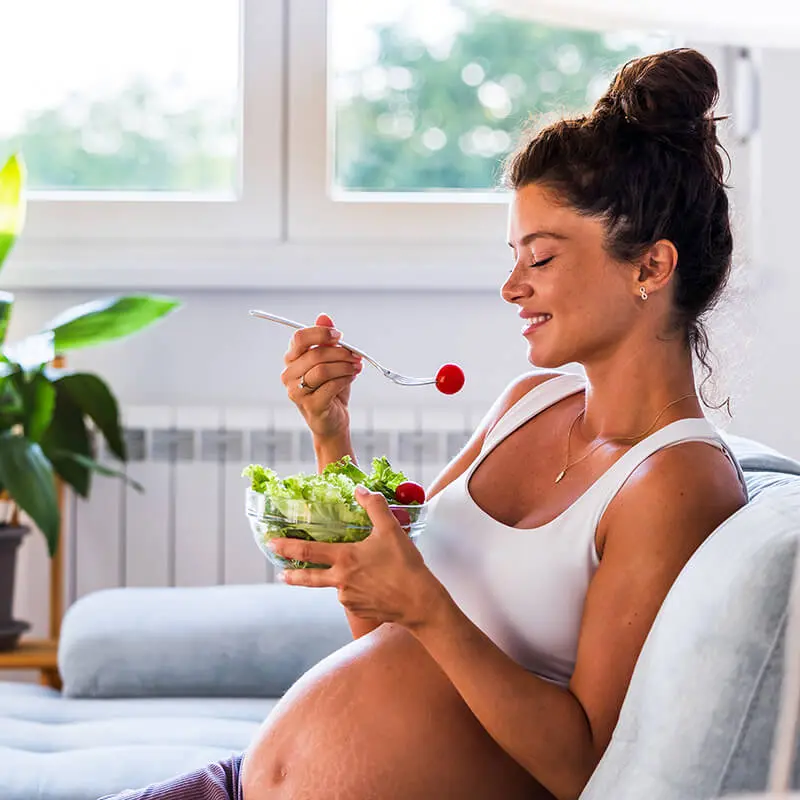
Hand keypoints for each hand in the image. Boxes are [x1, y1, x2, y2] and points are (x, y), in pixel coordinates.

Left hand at [270, 486, 446, 628]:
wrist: (419, 603)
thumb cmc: (405, 565)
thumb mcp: (391, 529)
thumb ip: (374, 506)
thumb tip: (360, 490)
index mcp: (345, 559)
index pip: (308, 552)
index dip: (287, 547)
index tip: (272, 544)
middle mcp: (341, 581)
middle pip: (308, 578)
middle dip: (291, 575)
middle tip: (279, 573)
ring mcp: (348, 599)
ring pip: (336, 585)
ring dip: (338, 579)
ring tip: (362, 573)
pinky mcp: (358, 610)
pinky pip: (351, 596)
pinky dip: (356, 589)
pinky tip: (373, 584)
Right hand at [280, 313, 362, 438]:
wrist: (333, 420)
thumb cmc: (330, 388)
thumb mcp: (330, 360)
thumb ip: (326, 340)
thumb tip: (324, 317)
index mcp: (291, 359)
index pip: (299, 338)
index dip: (320, 333)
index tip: (339, 335)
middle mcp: (289, 375)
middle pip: (315, 354)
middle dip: (340, 352)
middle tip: (356, 355)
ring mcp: (297, 392)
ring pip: (323, 370)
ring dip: (345, 366)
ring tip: (356, 367)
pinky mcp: (310, 406)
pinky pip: (330, 386)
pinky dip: (345, 379)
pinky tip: (351, 377)